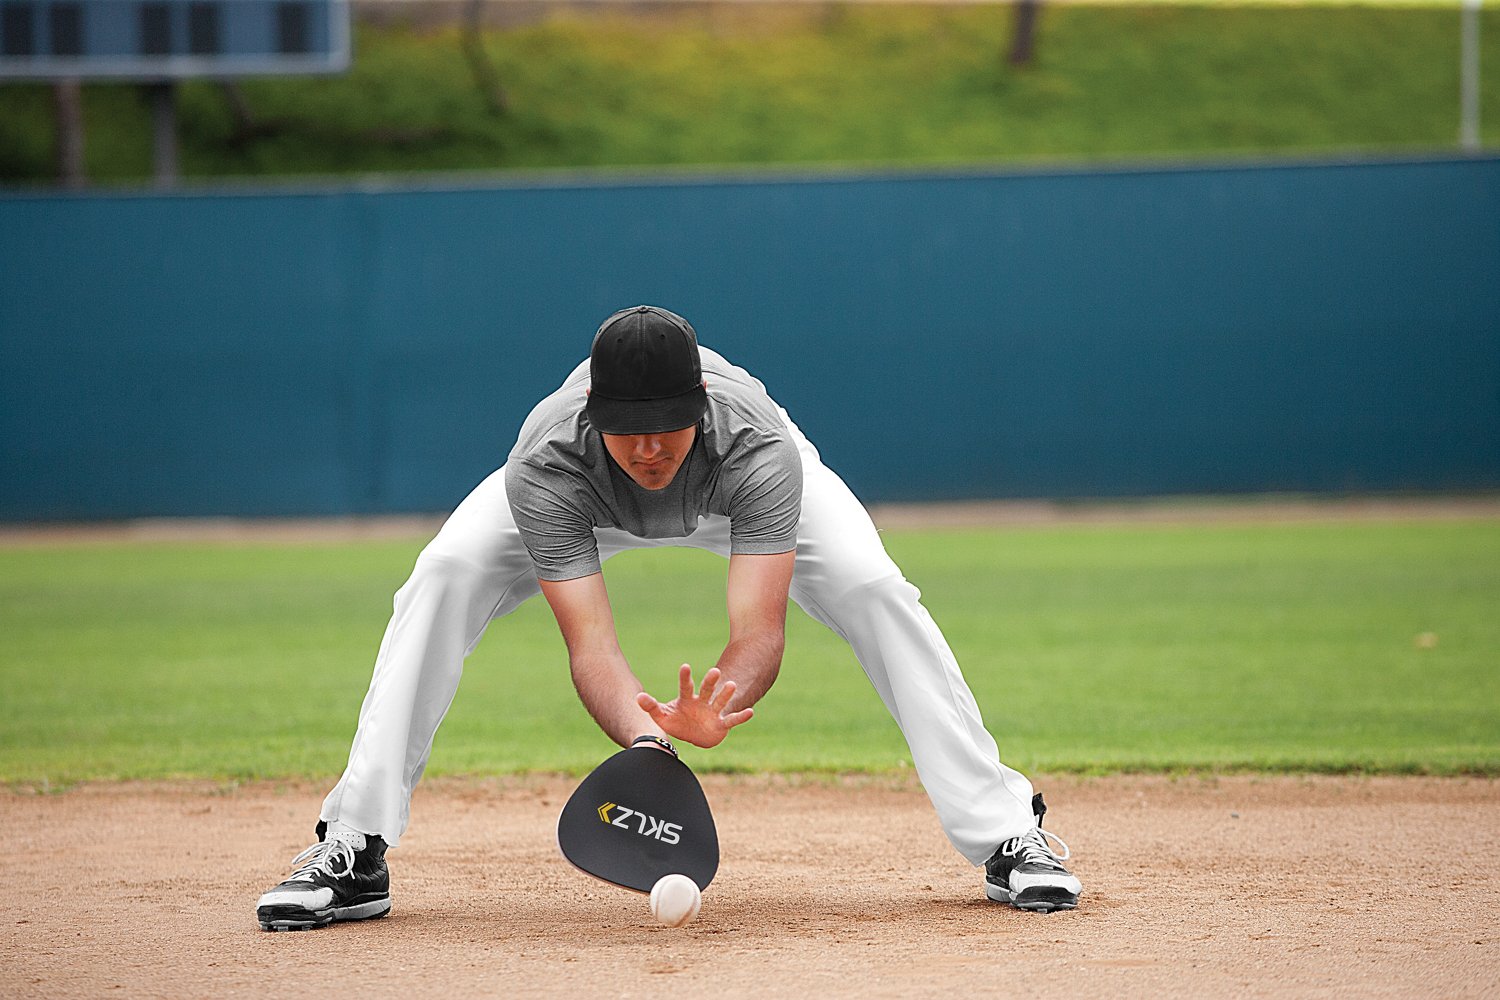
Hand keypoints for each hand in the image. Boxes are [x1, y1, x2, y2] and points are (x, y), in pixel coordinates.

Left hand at [636, 665, 753, 748]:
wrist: (694, 736)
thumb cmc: (677, 722)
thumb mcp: (663, 716)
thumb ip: (651, 707)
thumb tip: (638, 697)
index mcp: (687, 699)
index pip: (685, 686)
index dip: (685, 677)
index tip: (685, 666)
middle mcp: (702, 702)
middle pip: (706, 689)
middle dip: (710, 681)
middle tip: (714, 672)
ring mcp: (713, 712)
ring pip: (720, 701)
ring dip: (726, 694)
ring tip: (732, 684)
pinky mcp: (721, 724)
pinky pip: (732, 720)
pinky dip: (741, 717)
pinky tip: (750, 712)